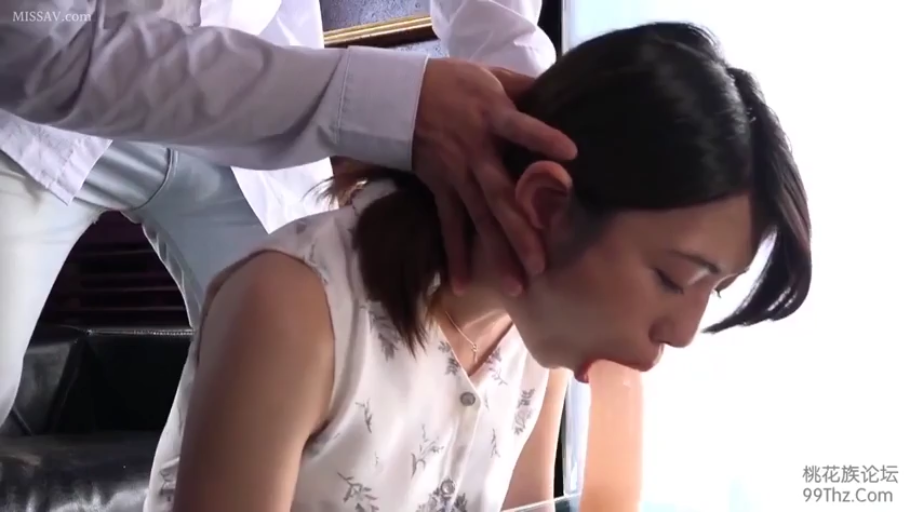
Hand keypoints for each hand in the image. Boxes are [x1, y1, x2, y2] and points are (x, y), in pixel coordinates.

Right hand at [412, 58, 576, 295]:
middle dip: (520, 230)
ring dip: (497, 252)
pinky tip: (464, 284)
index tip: (571, 153)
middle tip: (542, 263)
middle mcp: (475, 152)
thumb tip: (560, 90)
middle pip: (500, 195)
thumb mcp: (489, 74)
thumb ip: (524, 87)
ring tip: (518, 285)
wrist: (398, 96)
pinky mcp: (441, 187)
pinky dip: (455, 254)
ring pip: (479, 219)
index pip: (520, 127)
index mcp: (491, 117)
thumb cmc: (450, 82)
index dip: (542, 138)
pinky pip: (449, 225)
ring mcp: (456, 175)